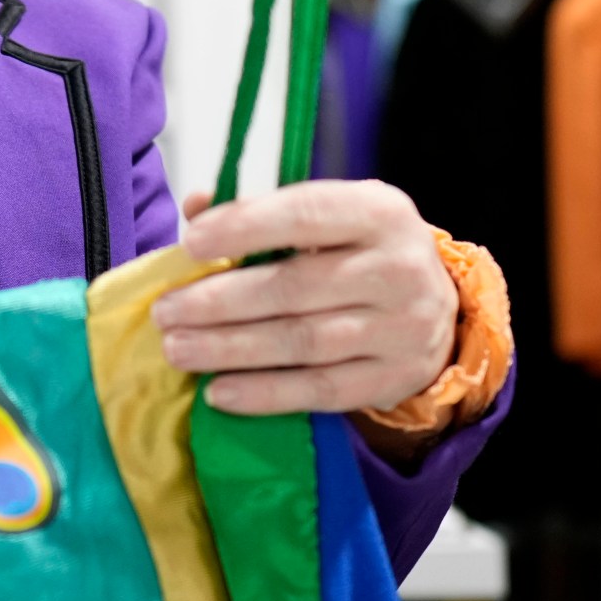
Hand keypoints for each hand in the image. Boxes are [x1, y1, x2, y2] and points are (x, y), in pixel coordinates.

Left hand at [151, 181, 456, 416]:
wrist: (435, 304)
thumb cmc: (356, 250)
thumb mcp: (324, 214)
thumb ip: (259, 207)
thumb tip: (195, 207)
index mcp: (379, 212)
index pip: (306, 213)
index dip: (244, 228)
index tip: (190, 243)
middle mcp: (399, 268)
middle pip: (295, 288)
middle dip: (220, 302)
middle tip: (165, 312)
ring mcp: (403, 328)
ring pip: (303, 342)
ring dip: (231, 349)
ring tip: (178, 350)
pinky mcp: (395, 378)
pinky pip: (321, 389)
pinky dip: (266, 393)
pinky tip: (220, 392)